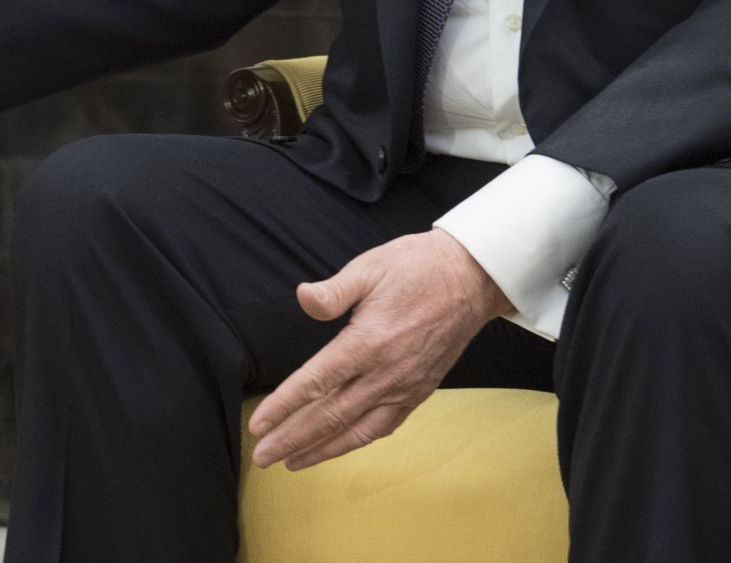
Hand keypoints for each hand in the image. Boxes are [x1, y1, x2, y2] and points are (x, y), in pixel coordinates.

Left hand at [246, 231, 511, 470]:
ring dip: (322, 450)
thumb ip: (333, 290)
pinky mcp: (420, 391)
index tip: (259, 424)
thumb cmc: (418, 267)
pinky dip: (358, 441)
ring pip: (357, 431)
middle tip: (263, 457)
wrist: (471, 278)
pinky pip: (384, 426)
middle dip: (293, 439)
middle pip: (331, 417)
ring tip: (292, 462)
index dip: (284, 406)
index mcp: (369, 342)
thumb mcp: (370, 267)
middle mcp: (386, 373)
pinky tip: (339, 445)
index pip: (316, 383)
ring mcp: (405, 386)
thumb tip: (303, 297)